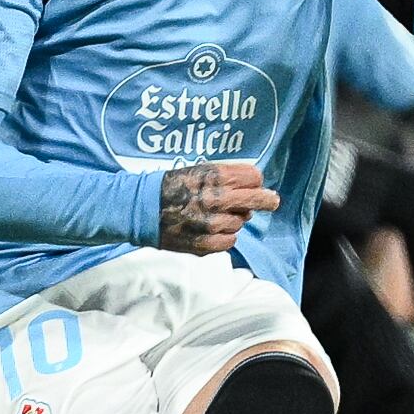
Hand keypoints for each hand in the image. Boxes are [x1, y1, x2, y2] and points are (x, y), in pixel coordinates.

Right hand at [155, 161, 277, 254]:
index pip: (254, 178)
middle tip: (271, 202)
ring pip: (241, 223)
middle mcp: (217, 200)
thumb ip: (225, 176)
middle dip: (267, 200)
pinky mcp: (205, 243)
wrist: (142, 209)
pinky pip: (230, 241)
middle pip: (258, 200)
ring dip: (234, 220)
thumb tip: (253, 187)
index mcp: (215, 177)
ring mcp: (212, 224)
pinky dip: (224, 236)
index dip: (255, 181)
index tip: (253, 185)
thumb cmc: (170, 187)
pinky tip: (212, 230)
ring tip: (216, 216)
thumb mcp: (197, 170)